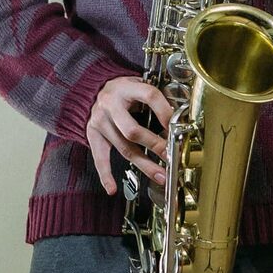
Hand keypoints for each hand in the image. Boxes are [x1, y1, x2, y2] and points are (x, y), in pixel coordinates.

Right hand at [86, 76, 174, 195]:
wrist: (93, 90)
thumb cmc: (123, 90)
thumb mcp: (138, 84)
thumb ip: (155, 98)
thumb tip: (180, 118)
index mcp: (125, 88)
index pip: (149, 96)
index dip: (165, 112)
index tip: (176, 127)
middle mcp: (110, 104)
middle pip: (132, 130)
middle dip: (154, 145)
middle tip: (170, 156)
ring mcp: (100, 121)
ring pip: (123, 147)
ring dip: (143, 164)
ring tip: (160, 176)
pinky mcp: (92, 134)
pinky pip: (99, 157)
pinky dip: (105, 175)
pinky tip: (112, 188)